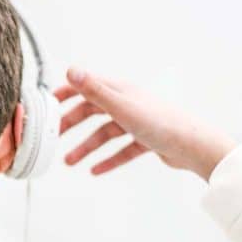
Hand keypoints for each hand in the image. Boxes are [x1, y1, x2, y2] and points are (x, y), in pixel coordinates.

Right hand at [54, 68, 235, 179]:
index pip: (86, 87)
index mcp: (120, 91)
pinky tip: (96, 171)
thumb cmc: (160, 123)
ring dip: (86, 147)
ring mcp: (137, 122)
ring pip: (105, 134)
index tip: (48, 103)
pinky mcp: (146, 140)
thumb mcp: (120, 106)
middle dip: (72, 124)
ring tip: (71, 162)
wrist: (193, 146)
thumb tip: (71, 70)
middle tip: (54, 137)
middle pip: (92, 112)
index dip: (66, 93)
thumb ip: (94, 89)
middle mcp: (127, 103)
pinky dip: (107, 159)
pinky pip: (121, 150)